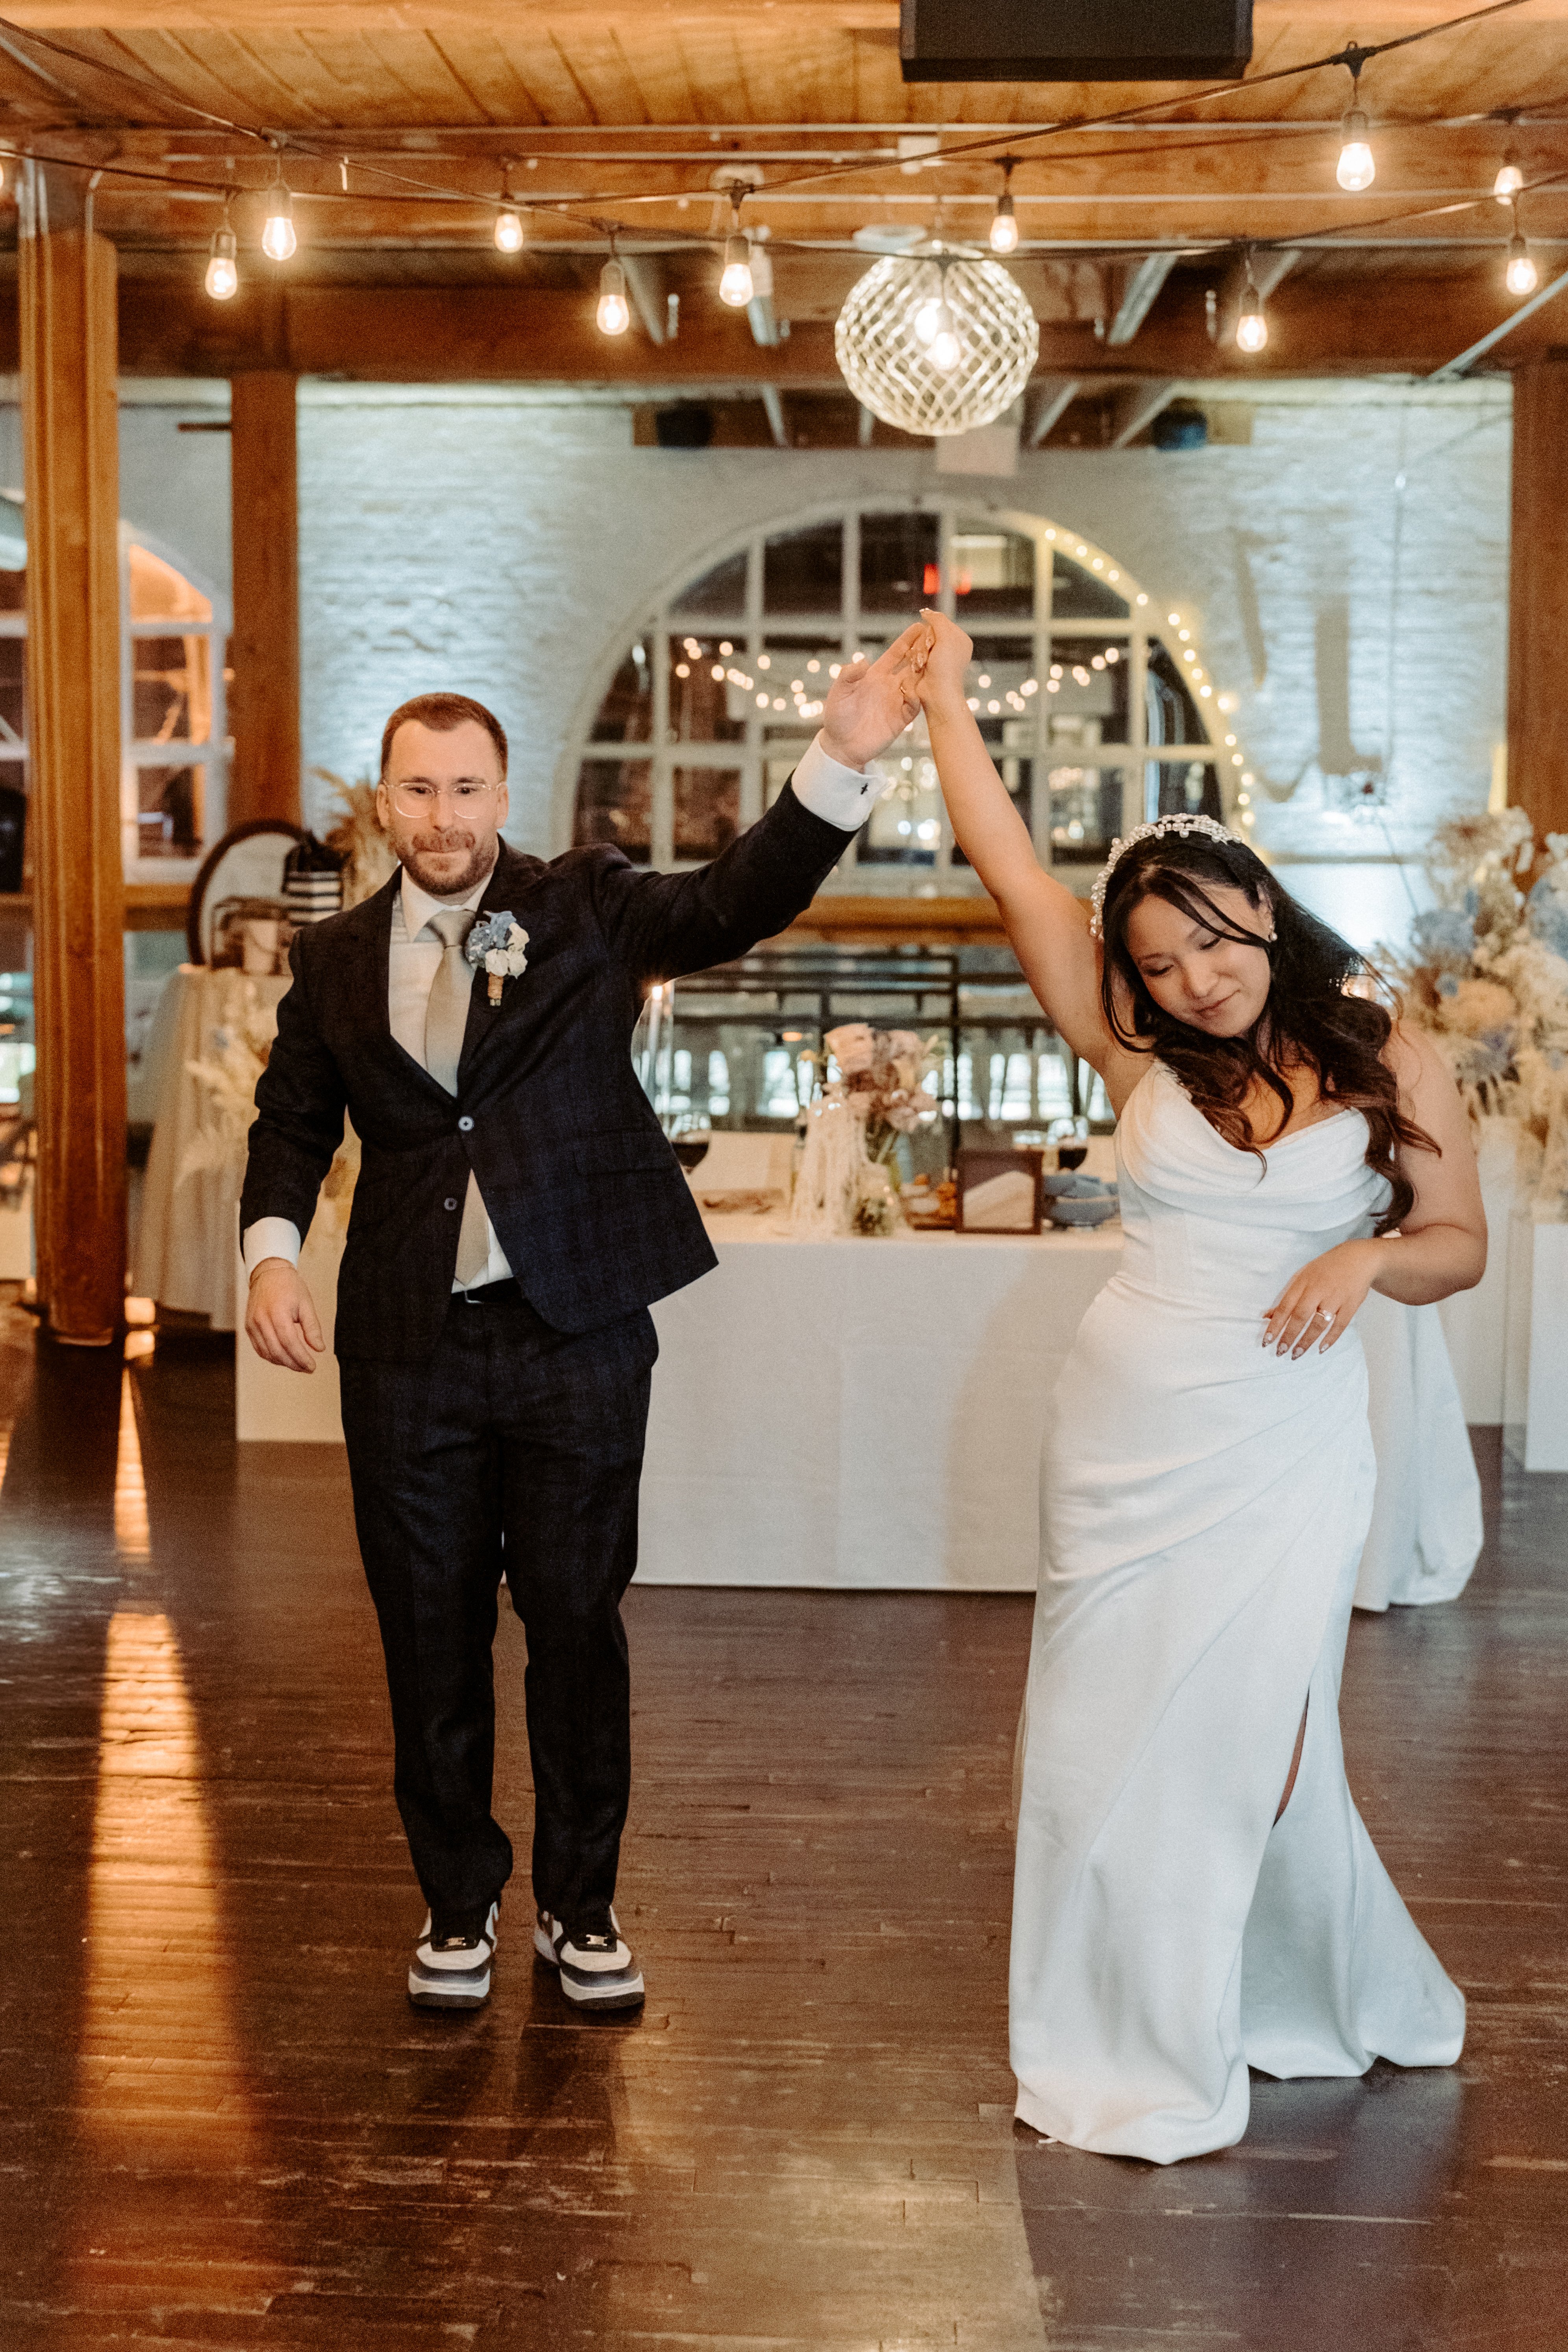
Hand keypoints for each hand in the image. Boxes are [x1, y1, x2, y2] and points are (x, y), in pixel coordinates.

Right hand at [246, 1258, 324, 1373]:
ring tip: (298, 1364)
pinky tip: (284, 1358)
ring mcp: (252, 1324)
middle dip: (294, 1364)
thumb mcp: (306, 1304)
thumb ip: (312, 1328)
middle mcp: (261, 1320)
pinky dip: (272, 1356)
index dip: (301, 1358)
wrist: (269, 1273)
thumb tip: (318, 1348)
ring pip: (267, 1353)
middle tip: (307, 1368)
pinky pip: (259, 1348)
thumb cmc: (289, 1286)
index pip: (290, 1343)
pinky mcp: (248, 1327)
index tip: (312, 1366)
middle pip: (277, 1351)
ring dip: (283, 1363)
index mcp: (277, 1312)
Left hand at [819, 620, 930, 769]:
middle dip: (923, 653)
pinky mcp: (901, 720)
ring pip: (917, 683)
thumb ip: (849, 675)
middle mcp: (889, 686)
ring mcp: (897, 702)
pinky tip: (915, 692)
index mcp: (876, 676)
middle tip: (936, 640)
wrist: (841, 746)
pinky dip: (917, 698)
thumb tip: (864, 661)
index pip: (896, 654)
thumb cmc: (837, 717)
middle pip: (911, 665)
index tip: (920, 627)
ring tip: (934, 662)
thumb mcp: (839, 692)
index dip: (907, 640)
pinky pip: (914, 705)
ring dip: (925, 673)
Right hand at [915, 610, 972, 713]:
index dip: (932, 629)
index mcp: (959, 638)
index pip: (940, 621)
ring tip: (924, 664)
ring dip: (918, 652)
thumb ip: (937, 619)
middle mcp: (950, 646)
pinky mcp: (926, 665)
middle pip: (927, 631)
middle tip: (930, 655)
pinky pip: (914, 653)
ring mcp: (937, 656)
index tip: (934, 643)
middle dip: (925, 642)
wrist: (937, 693)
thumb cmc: (946, 668)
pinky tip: (919, 667)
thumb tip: (926, 611)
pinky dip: (914, 659)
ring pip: (918, 642)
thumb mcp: (946, 637)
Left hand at [1262, 1239, 1387, 1358]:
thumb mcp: (1303, 1276)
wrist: (1358, 1258)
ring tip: (1296, 1354)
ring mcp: (1336, 1298)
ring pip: (1319, 1323)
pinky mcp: (1351, 1304)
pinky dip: (1331, 1338)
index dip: (1275, 1325)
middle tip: (1280, 1352)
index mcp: (1303, 1282)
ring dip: (1306, 1341)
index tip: (1267, 1341)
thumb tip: (1268, 1316)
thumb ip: (1287, 1296)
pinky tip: (1321, 1349)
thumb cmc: (1325, 1269)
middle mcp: (1318, 1290)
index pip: (1285, 1306)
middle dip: (1289, 1336)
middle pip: (1300, 1316)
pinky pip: (1340, 1325)